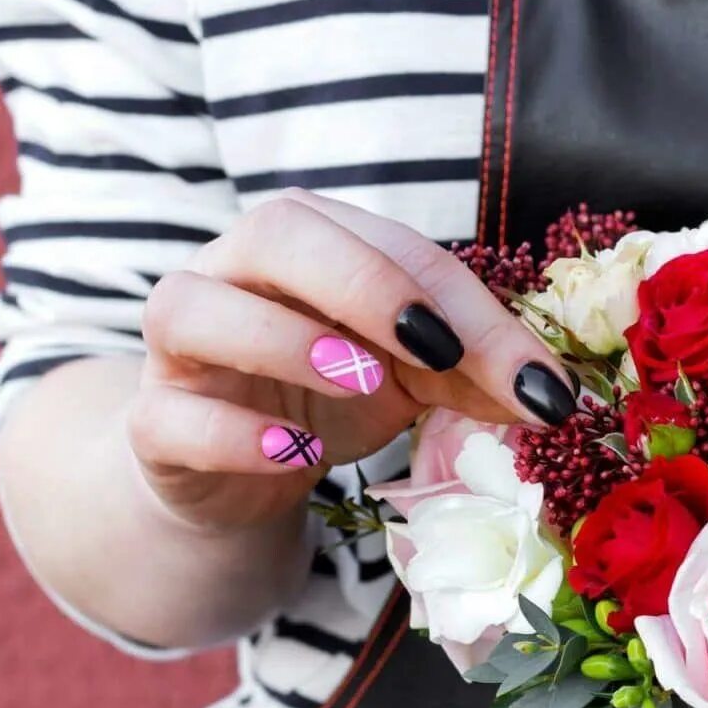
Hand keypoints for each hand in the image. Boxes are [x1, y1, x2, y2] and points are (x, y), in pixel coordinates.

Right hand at [132, 191, 575, 531]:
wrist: (230, 476)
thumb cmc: (323, 399)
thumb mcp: (413, 378)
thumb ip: (476, 372)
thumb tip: (554, 394)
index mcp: (311, 244)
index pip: (395, 249)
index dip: (469, 309)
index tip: (537, 382)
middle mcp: (234, 272)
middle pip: (278, 232)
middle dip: (362, 281)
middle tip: (436, 345)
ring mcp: (180, 348)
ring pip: (195, 307)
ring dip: (284, 341)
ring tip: (362, 383)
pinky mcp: (153, 425)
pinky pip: (171, 417)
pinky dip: (233, 434)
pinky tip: (294, 455)